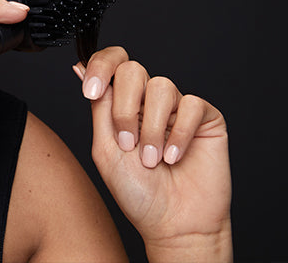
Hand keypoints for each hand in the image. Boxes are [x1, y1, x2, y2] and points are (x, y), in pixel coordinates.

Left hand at [74, 47, 231, 260]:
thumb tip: (80, 67)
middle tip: (127, 143)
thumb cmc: (138, 194)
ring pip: (161, 86)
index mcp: (123, 104)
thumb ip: (99, 107)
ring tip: (152, 159)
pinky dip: (179, 133)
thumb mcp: (106, 149)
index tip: (90, 89)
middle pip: (133, 69)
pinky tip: (175, 157)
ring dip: (150, 128)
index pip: (112, 64)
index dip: (100, 66)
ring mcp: (178, 108)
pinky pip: (191, 104)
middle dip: (124, 107)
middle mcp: (149, 101)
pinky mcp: (206, 118)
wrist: (173, 224)